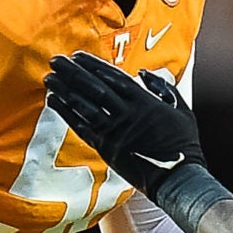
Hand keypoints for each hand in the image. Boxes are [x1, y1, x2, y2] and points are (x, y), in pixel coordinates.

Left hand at [44, 53, 203, 195]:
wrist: (177, 177)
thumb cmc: (183, 144)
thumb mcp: (181, 109)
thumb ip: (163, 88)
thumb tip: (144, 72)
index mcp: (144, 101)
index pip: (113, 77)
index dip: (92, 64)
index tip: (77, 55)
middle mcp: (126, 113)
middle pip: (93, 88)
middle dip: (72, 72)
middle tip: (55, 60)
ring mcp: (114, 131)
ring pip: (84, 106)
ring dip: (64, 90)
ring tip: (49, 78)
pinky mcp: (106, 148)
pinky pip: (82, 127)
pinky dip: (67, 113)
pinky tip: (54, 102)